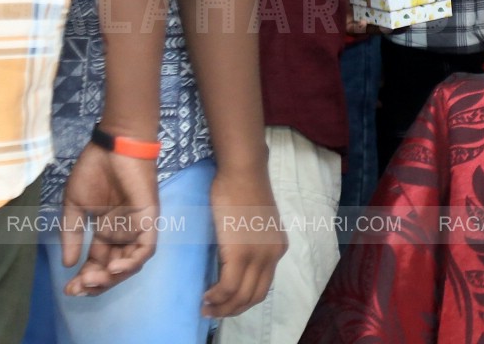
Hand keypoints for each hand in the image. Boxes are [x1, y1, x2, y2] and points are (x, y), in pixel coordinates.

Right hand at [59, 144, 159, 295]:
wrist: (113, 145)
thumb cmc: (95, 170)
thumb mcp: (76, 206)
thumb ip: (72, 234)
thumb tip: (67, 264)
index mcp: (106, 231)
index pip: (97, 263)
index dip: (84, 279)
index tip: (68, 289)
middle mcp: (123, 233)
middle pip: (113, 269)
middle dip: (96, 283)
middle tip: (77, 288)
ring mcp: (137, 227)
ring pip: (130, 263)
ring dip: (112, 277)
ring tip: (92, 280)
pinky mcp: (149, 219)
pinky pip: (146, 248)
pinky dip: (132, 261)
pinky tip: (113, 267)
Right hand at [202, 164, 284, 317]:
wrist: (243, 171)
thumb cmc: (242, 189)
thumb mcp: (253, 223)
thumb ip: (249, 243)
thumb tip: (231, 260)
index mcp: (277, 248)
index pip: (263, 285)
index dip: (243, 299)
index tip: (226, 303)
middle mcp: (273, 255)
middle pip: (254, 296)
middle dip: (233, 310)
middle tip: (213, 312)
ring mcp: (259, 255)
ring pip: (242, 296)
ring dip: (222, 308)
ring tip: (206, 308)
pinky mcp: (241, 253)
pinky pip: (229, 287)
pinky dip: (216, 297)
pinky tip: (206, 295)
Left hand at [342, 0, 396, 34]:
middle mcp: (367, 1)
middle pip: (386, 9)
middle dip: (397, 13)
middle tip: (408, 15)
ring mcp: (357, 13)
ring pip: (375, 21)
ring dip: (384, 25)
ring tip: (391, 25)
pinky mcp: (345, 23)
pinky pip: (357, 29)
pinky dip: (362, 28)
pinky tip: (363, 22)